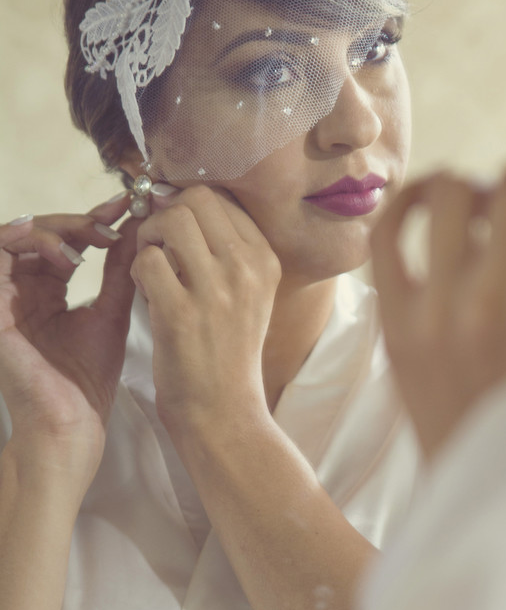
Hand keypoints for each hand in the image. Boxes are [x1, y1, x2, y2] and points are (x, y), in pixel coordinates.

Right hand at [0, 194, 136, 474]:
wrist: (72, 424)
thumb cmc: (88, 380)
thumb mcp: (111, 312)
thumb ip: (119, 270)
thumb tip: (136, 228)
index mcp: (45, 291)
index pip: (63, 241)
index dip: (93, 219)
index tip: (129, 208)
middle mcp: (20, 290)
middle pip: (37, 232)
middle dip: (76, 220)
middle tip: (110, 223)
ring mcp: (2, 298)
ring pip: (14, 236)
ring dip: (53, 229)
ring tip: (88, 239)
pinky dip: (29, 244)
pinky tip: (66, 254)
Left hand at [131, 186, 280, 444]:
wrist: (224, 412)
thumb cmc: (228, 353)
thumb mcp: (248, 296)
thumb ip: (225, 251)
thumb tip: (179, 201)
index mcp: (265, 260)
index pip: (222, 197)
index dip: (186, 203)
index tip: (173, 230)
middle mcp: (247, 268)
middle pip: (195, 198)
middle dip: (165, 214)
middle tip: (156, 244)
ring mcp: (217, 289)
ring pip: (170, 221)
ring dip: (148, 238)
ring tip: (151, 269)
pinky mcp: (181, 313)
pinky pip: (146, 260)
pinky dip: (137, 271)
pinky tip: (147, 294)